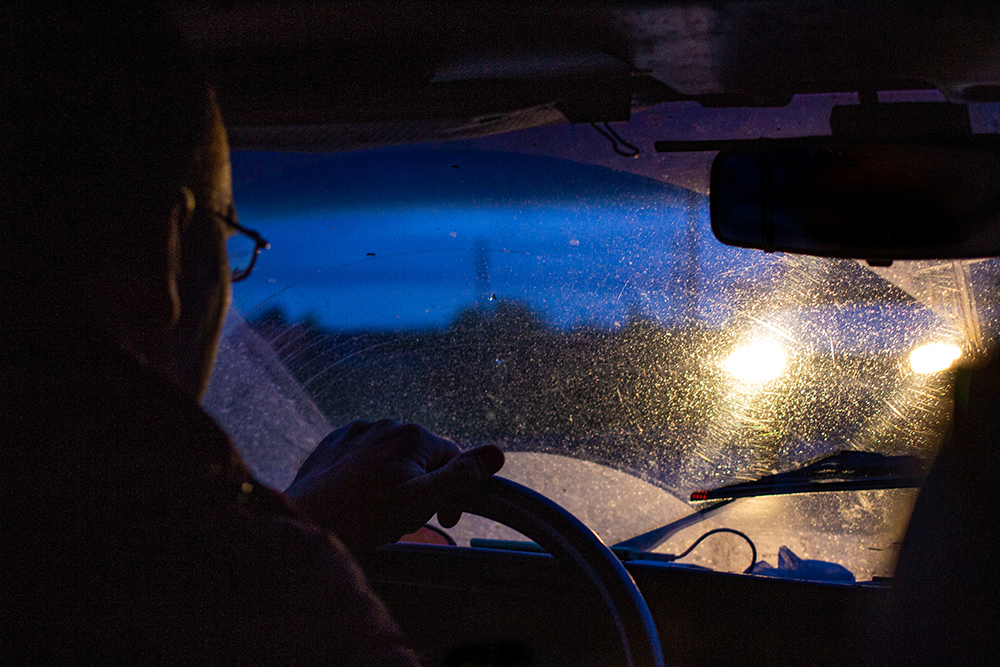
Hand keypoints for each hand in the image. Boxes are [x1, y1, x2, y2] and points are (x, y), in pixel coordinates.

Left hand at [285, 419, 504, 551]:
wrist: (304, 519)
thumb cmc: (364, 516)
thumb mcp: (423, 501)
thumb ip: (462, 476)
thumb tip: (497, 452)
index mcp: (413, 435)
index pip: (452, 459)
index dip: (454, 492)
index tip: (444, 521)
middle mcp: (386, 423)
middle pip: (421, 456)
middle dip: (422, 485)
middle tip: (407, 520)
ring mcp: (357, 431)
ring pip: (391, 456)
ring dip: (395, 479)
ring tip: (378, 511)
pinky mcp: (334, 442)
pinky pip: (363, 456)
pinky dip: (367, 475)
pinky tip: (358, 498)